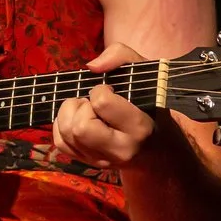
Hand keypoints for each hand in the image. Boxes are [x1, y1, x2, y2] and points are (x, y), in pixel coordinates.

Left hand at [52, 43, 157, 168]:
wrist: (160, 150)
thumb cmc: (151, 106)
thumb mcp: (146, 74)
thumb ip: (121, 57)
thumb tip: (91, 66)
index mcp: (139, 127)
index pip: (102, 103)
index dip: (100, 90)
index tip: (111, 91)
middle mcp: (121, 150)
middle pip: (80, 127)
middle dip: (80, 107)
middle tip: (93, 103)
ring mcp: (103, 160)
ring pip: (67, 135)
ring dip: (70, 115)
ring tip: (87, 110)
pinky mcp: (89, 164)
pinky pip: (60, 143)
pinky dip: (62, 126)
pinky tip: (78, 120)